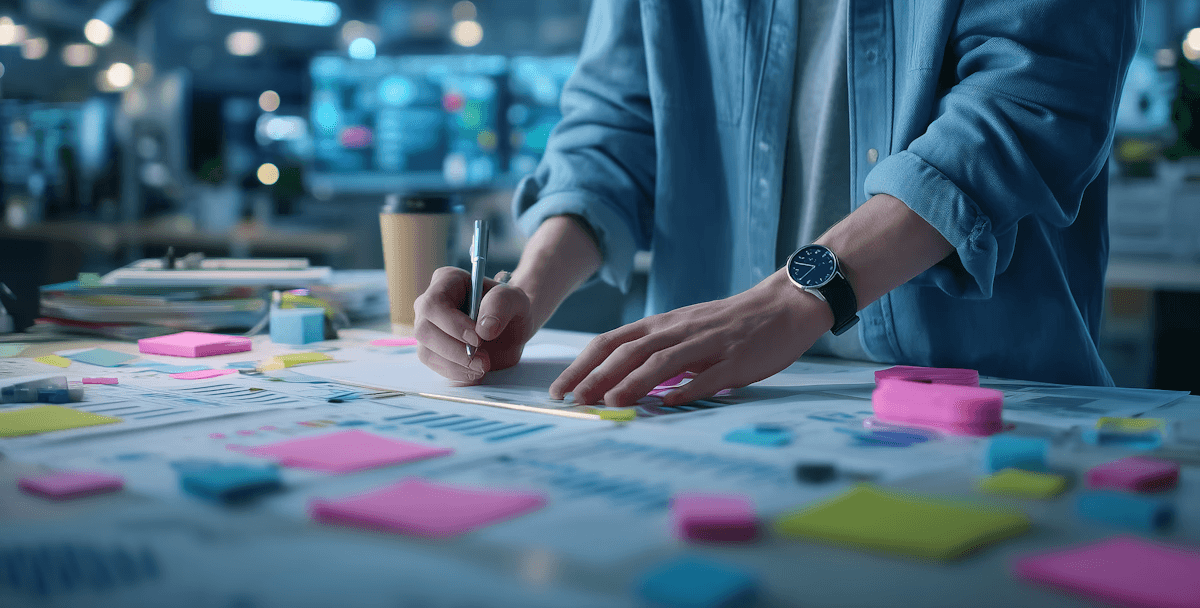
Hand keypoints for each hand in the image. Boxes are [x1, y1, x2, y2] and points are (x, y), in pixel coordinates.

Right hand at [413, 267, 533, 383]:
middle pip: (424, 330)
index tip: (478, 339)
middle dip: (455, 350)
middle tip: (484, 359)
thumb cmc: (510, 308)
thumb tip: (483, 328)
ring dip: (456, 365)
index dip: (452, 324)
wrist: (511, 328)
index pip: (434, 303)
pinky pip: (433, 365)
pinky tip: (474, 372)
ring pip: (426, 351)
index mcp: (447, 281)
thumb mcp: (516, 299)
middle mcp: (430, 303)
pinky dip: (455, 373)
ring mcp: (427, 327)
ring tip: (483, 366)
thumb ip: (502, 304)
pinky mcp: (431, 349)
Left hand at [549, 271, 833, 406]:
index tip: (560, 388)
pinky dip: (687, 388)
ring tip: (610, 402)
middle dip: (597, 375)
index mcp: (663, 324)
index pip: (612, 341)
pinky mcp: (737, 359)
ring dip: (633, 381)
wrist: (783, 305)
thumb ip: (655, 352)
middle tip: (573, 401)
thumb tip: (619, 381)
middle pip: (630, 350)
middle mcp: (679, 330)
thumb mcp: (685, 331)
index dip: (583, 364)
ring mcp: (708, 343)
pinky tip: (669, 404)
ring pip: (663, 361)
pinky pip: (709, 374)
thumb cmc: (730, 324)